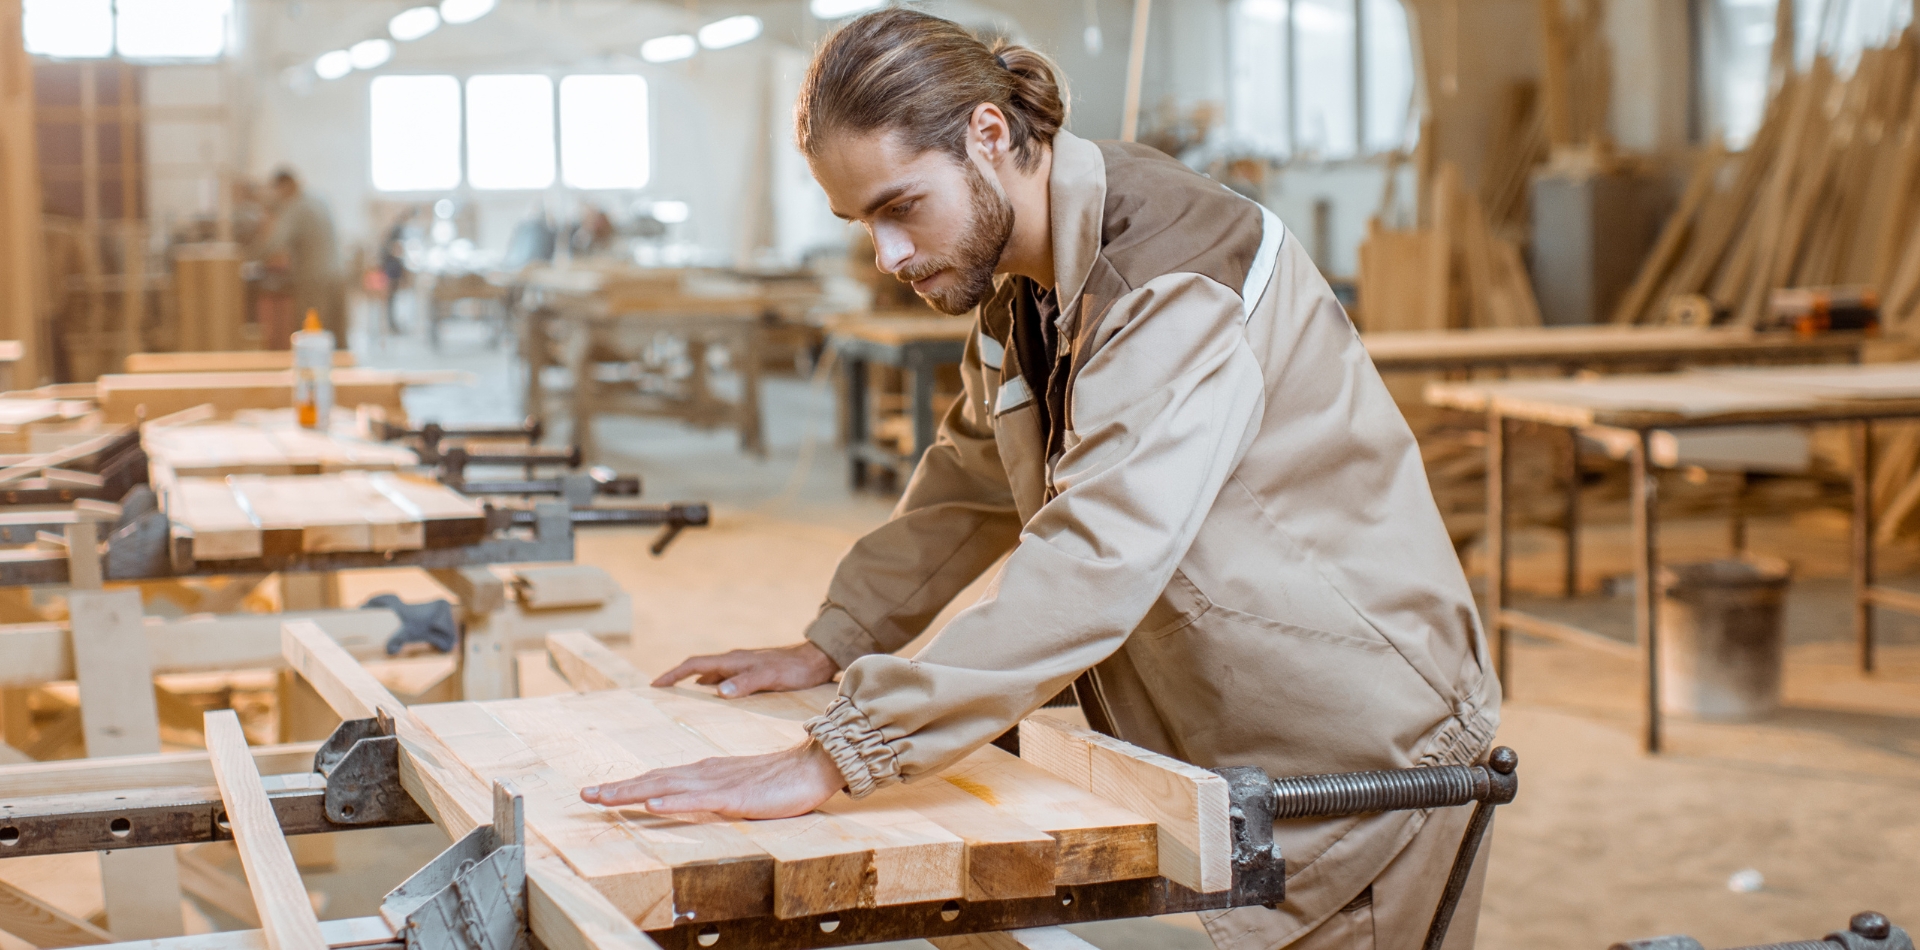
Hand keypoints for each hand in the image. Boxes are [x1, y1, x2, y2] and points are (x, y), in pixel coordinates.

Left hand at [579, 741, 843, 818]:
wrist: (812, 766)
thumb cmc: (778, 779)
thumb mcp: (736, 787)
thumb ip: (712, 790)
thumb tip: (686, 795)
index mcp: (705, 772)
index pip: (659, 778)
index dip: (627, 786)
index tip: (599, 791)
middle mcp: (705, 773)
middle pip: (654, 779)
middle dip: (618, 788)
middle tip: (585, 794)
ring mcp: (718, 783)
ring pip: (667, 786)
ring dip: (633, 792)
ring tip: (604, 797)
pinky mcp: (735, 796)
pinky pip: (698, 799)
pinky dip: (673, 800)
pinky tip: (653, 803)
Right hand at [651, 641, 837, 697]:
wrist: (817, 660)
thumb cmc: (794, 669)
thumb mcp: (770, 677)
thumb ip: (745, 683)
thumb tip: (718, 692)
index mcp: (733, 661)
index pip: (695, 665)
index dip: (674, 674)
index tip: (655, 685)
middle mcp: (734, 661)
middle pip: (698, 668)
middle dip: (678, 678)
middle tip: (661, 692)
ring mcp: (743, 667)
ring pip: (711, 675)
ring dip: (694, 684)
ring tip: (681, 699)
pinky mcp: (752, 673)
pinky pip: (724, 680)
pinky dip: (712, 688)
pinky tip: (715, 700)